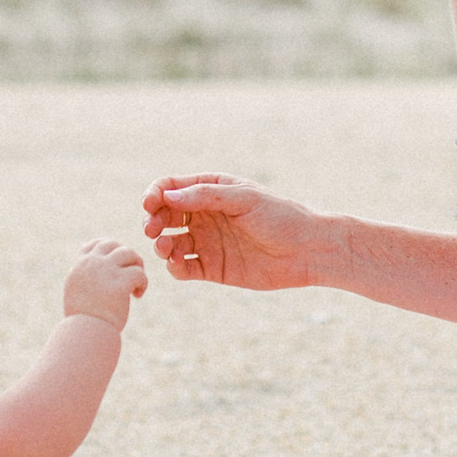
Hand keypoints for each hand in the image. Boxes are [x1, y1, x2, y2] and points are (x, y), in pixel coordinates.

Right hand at [63, 239, 147, 331]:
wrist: (86, 334)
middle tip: (132, 274)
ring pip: (129, 254)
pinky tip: (137, 296)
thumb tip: (102, 273)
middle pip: (114, 245)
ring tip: (136, 285)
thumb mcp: (76, 294)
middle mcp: (91, 263)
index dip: (110, 250)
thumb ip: (86, 278)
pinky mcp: (120, 282)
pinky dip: (143, 283)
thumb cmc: (82, 321)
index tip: (118, 263)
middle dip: (126, 257)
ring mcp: (106, 271)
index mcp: (80, 266)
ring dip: (137, 267)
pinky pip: (139, 273)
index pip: (96, 244)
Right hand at [141, 174, 334, 291]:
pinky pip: (183, 268)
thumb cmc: (280, 217)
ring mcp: (207, 242)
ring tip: (165, 247)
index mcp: (211, 190)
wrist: (307, 250)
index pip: (171, 188)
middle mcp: (204, 215)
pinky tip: (176, 263)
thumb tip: (168, 196)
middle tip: (151, 229)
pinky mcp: (212, 268)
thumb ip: (206, 196)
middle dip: (153, 220)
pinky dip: (174, 266)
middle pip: (165, 215)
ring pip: (170, 242)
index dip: (155, 194)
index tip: (149, 204)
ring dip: (160, 244)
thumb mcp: (244, 199)